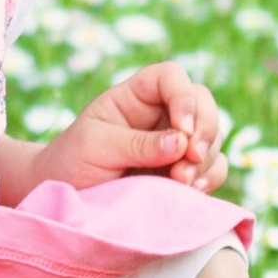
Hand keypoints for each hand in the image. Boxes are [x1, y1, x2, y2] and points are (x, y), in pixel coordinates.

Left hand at [32, 61, 228, 193]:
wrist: (65, 200)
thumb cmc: (71, 162)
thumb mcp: (95, 146)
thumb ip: (137, 143)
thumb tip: (182, 141)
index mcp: (135, 97)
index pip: (170, 77)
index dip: (183, 96)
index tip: (182, 128)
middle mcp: (160, 116)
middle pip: (202, 103)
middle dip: (204, 129)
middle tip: (191, 157)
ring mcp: (175, 145)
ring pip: (212, 137)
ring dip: (205, 159)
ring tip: (181, 182)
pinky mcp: (182, 173)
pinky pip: (212, 169)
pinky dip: (209, 178)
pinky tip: (191, 191)